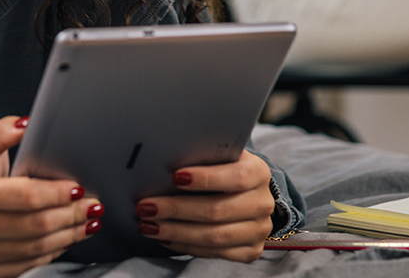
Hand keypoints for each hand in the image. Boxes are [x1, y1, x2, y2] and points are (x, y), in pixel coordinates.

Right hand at [0, 117, 102, 277]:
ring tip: (87, 220)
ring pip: (36, 248)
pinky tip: (67, 237)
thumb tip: (27, 124)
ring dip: (69, 234)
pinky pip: (28, 264)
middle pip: (35, 225)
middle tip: (92, 205)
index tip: (78, 188)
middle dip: (71, 214)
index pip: (24, 195)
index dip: (56, 193)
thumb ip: (1, 131)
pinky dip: (54, 251)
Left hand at [134, 149, 274, 261]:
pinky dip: (185, 246)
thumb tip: (166, 156)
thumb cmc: (225, 170)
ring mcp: (259, 229)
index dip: (205, 178)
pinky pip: (214, 253)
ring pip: (214, 237)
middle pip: (217, 211)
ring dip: (175, 231)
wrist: (248, 194)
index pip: (235, 177)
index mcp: (258, 172)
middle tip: (146, 207)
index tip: (174, 177)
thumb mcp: (221, 156)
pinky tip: (165, 237)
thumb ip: (203, 155)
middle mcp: (262, 202)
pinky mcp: (251, 250)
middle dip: (176, 209)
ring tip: (148, 225)